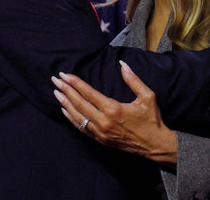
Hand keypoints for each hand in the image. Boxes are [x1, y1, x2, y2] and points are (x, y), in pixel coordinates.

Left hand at [51, 61, 177, 166]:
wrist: (154, 145)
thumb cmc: (152, 120)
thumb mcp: (147, 96)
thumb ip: (133, 80)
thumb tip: (122, 64)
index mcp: (113, 109)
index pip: (88, 93)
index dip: (75, 83)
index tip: (65, 75)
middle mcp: (103, 121)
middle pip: (79, 103)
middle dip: (66, 90)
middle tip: (55, 80)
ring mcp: (100, 132)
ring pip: (77, 116)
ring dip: (65, 103)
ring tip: (56, 92)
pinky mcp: (100, 140)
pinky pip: (81, 128)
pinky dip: (71, 118)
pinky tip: (65, 110)